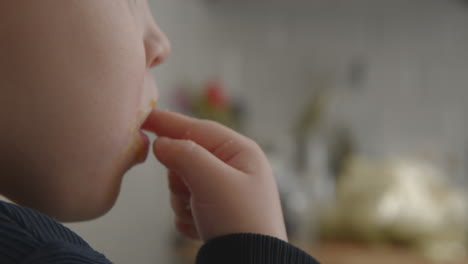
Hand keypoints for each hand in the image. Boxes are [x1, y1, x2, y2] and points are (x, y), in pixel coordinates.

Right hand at [143, 109, 287, 241]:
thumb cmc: (241, 221)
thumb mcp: (213, 181)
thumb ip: (185, 155)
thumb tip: (161, 143)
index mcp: (240, 152)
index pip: (198, 128)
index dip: (169, 122)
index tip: (143, 116)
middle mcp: (232, 168)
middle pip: (186, 157)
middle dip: (181, 176)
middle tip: (191, 192)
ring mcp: (222, 191)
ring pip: (181, 183)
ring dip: (183, 200)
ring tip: (202, 214)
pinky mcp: (214, 212)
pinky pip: (184, 204)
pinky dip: (187, 215)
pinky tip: (202, 226)